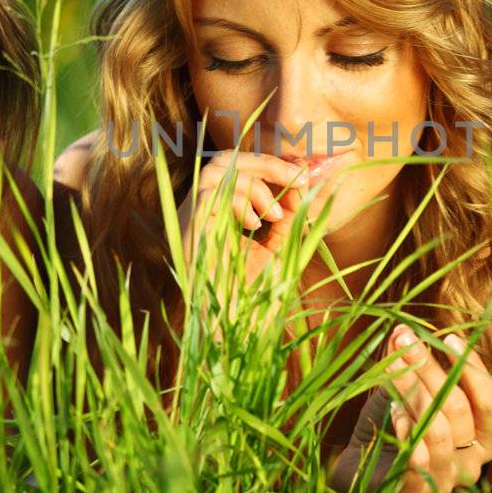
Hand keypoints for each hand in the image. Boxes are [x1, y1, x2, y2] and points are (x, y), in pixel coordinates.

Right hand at [177, 149, 351, 280]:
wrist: (239, 331)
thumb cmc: (256, 296)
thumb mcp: (281, 246)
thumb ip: (290, 215)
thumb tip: (300, 182)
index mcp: (220, 213)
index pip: (238, 169)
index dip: (270, 165)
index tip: (302, 174)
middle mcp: (202, 212)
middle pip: (227, 161)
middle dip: (267, 164)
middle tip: (297, 178)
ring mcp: (192, 219)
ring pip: (218, 169)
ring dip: (255, 184)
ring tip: (273, 216)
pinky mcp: (189, 229)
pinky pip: (212, 193)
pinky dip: (240, 201)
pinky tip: (256, 227)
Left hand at [332, 325, 491, 492]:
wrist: (366, 475)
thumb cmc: (397, 428)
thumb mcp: (410, 393)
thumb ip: (415, 368)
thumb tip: (402, 331)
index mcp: (484, 437)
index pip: (489, 399)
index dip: (471, 368)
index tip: (447, 338)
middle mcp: (473, 461)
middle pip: (458, 407)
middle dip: (429, 368)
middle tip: (404, 340)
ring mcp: (447, 478)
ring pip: (437, 428)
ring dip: (412, 391)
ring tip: (391, 367)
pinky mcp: (418, 491)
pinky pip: (417, 455)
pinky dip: (404, 427)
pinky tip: (392, 412)